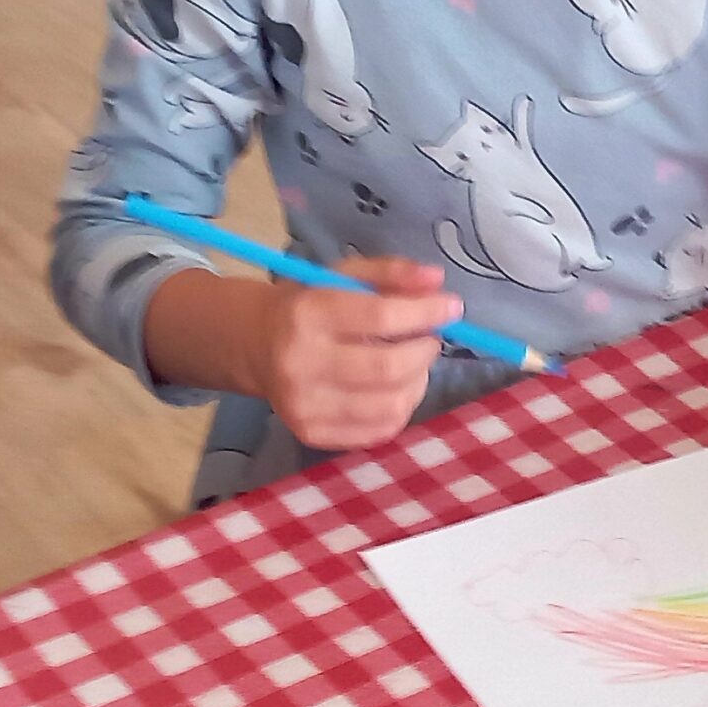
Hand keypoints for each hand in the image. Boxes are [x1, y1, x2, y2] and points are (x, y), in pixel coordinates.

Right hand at [256, 258, 457, 453]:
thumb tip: (437, 280)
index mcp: (308, 314)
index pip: (381, 317)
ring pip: (390, 405)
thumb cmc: (310, 305)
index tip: (453, 307)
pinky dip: (401, 408)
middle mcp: (300, 363)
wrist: (255, 345)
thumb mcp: (345, 275)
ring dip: (417, 381)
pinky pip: (379, 431)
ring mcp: (303, 405)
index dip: (427, 312)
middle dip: (425, 351)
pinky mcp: (310, 434)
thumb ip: (392, 272)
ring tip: (411, 363)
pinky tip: (393, 388)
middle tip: (429, 338)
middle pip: (389, 367)